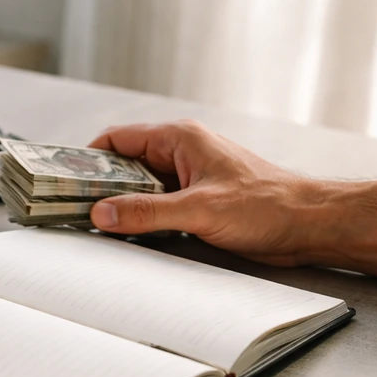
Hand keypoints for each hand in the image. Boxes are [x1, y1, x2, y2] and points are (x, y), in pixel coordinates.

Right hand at [88, 120, 324, 266]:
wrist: (311, 226)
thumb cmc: (269, 205)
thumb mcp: (199, 210)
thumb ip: (146, 212)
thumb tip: (101, 214)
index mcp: (179, 139)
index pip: (117, 140)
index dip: (88, 158)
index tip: (65, 179)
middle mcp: (180, 155)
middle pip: (123, 166)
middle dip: (99, 187)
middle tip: (73, 209)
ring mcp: (187, 180)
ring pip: (137, 190)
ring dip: (120, 208)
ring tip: (95, 226)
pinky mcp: (195, 203)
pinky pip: (155, 208)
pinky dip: (139, 221)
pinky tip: (127, 238)